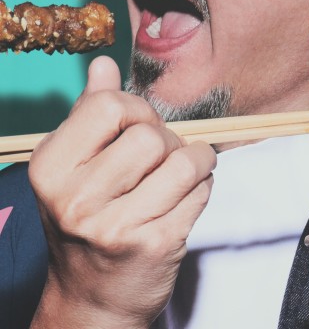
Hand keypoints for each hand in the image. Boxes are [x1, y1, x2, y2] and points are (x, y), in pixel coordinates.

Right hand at [28, 56, 215, 328]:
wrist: (93, 299)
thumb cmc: (90, 221)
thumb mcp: (77, 168)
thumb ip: (91, 114)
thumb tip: (102, 64)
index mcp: (51, 168)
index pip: (110, 106)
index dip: (137, 112)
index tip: (138, 129)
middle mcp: (76, 198)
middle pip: (151, 135)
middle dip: (168, 141)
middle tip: (160, 161)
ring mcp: (115, 225)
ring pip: (185, 160)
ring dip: (196, 162)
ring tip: (180, 176)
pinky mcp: (155, 244)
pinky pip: (200, 191)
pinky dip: (202, 188)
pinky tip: (184, 200)